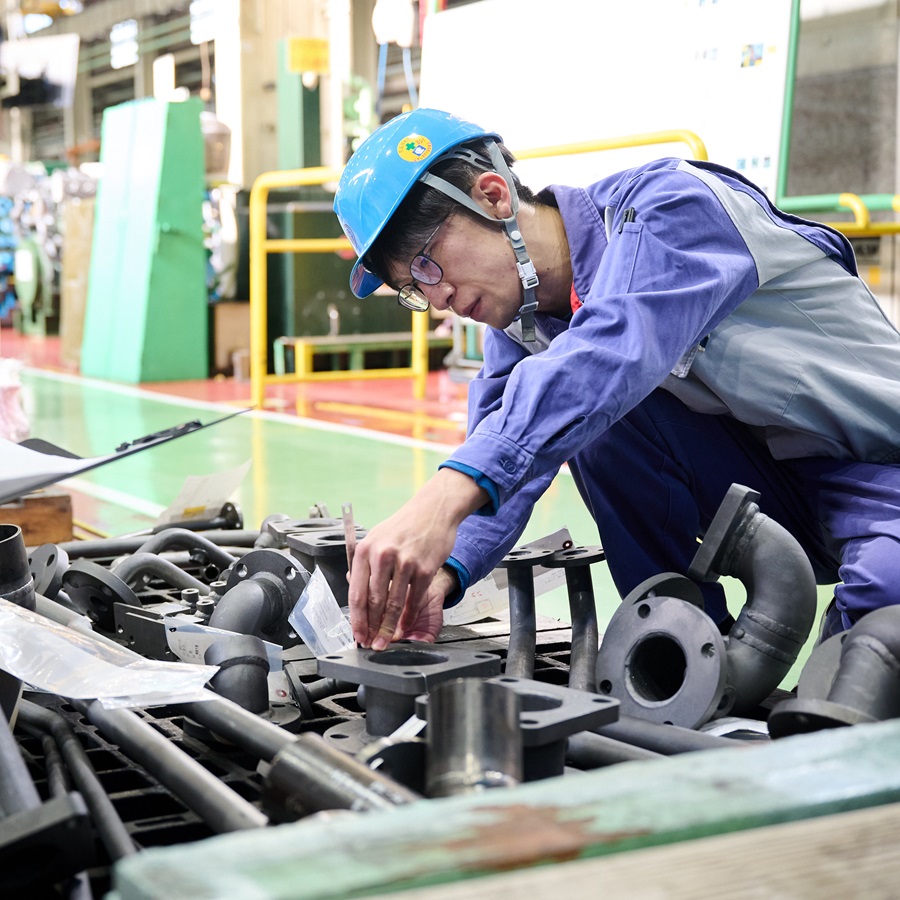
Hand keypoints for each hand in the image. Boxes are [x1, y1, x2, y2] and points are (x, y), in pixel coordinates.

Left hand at [348, 468, 486, 649]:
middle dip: (372, 628)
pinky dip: (409, 617)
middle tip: (371, 643)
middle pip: (374, 602)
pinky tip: (405, 626)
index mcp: (365, 550)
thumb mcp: (376, 538)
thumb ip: (365, 565)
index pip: (357, 593)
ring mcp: (404, 562)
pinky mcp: (424, 568)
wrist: (433, 510)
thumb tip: (357, 593)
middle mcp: (382, 556)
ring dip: (389, 628)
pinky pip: (414, 600)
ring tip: (387, 641)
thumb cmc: (404, 526)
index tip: (358, 634)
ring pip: (394, 604)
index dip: (357, 619)